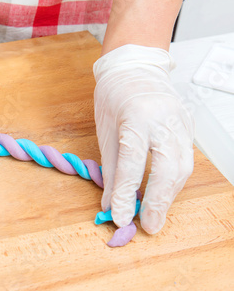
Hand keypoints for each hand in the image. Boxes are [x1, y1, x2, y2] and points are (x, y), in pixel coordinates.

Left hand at [93, 44, 193, 233]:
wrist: (136, 68)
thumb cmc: (114, 96)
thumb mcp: (104, 130)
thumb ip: (109, 169)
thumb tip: (108, 203)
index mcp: (136, 117)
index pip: (132, 162)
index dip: (126, 193)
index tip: (119, 216)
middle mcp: (164, 120)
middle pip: (168, 168)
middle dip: (157, 201)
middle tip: (148, 225)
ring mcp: (181, 123)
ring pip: (182, 168)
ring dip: (168, 195)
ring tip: (155, 216)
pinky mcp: (188, 128)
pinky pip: (185, 160)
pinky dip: (174, 181)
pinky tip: (163, 194)